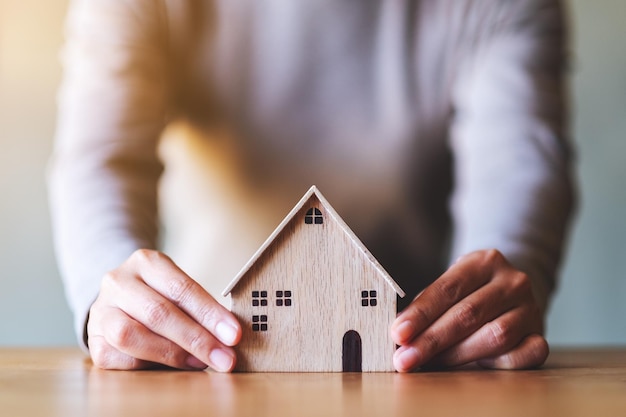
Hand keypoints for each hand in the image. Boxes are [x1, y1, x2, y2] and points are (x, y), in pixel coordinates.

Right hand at [87, 249, 241, 370]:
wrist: (118, 300)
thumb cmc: (160, 295)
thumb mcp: (178, 289)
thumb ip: (198, 309)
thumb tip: (227, 339)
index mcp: (146, 262)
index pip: (182, 288)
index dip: (210, 314)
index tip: (234, 335)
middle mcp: (118, 282)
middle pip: (158, 312)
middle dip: (197, 339)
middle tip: (225, 358)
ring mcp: (101, 311)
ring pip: (131, 335)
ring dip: (172, 354)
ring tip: (200, 362)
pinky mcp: (93, 340)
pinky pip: (120, 358)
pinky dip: (149, 365)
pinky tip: (171, 367)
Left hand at [390, 249, 548, 371]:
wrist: (510, 289)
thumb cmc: (470, 290)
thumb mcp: (450, 284)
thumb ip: (428, 305)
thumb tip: (400, 334)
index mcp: (484, 261)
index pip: (448, 288)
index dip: (421, 313)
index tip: (398, 333)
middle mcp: (512, 282)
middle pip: (469, 314)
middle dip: (432, 339)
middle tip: (406, 358)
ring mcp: (531, 308)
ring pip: (495, 336)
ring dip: (457, 355)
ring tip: (431, 363)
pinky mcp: (540, 334)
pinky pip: (522, 356)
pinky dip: (495, 365)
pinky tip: (473, 366)